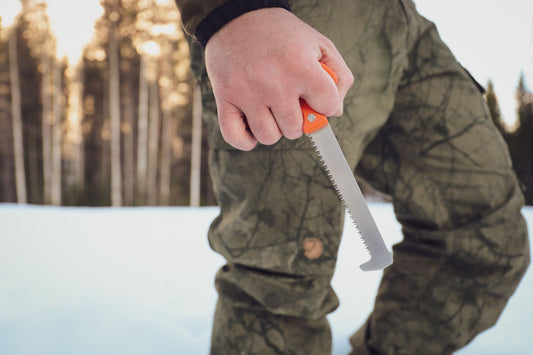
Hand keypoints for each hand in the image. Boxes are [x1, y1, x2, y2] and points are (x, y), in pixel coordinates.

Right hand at [205, 8, 353, 150]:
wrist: (237, 16)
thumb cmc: (282, 33)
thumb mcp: (319, 43)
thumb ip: (339, 76)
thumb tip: (335, 112)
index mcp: (300, 67)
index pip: (327, 107)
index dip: (326, 104)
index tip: (317, 96)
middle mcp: (273, 83)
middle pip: (295, 129)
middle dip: (298, 119)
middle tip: (291, 101)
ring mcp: (246, 93)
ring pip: (268, 137)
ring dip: (274, 129)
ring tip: (272, 110)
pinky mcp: (224, 98)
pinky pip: (236, 138)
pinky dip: (247, 140)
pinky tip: (253, 125)